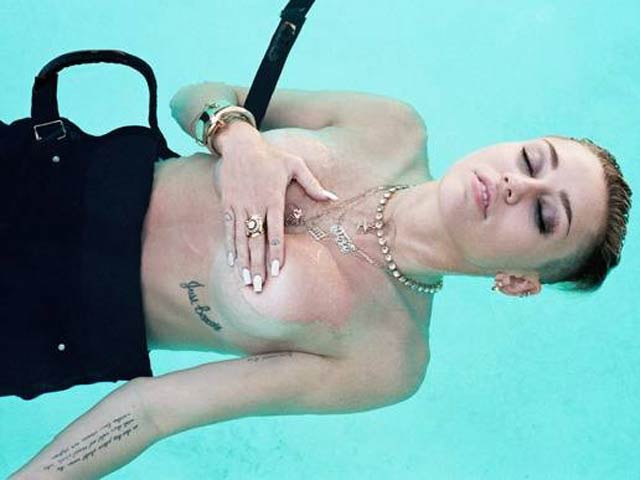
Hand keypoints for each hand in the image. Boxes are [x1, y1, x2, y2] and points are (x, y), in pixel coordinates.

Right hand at [214, 122, 337, 292]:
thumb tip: (333, 198)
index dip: (275, 254)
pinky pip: (228, 231)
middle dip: (257, 266)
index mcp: (273, 200)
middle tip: (259, 287)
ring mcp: (239, 207)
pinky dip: (231, 247)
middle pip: (256, 242)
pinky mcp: (228, 205)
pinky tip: (233, 263)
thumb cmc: (271, 156)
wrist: (239, 145)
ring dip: (243, 262)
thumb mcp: (295, 165)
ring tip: (246, 281)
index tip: (276, 271)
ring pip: (240, 240)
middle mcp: (255, 207)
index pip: (275, 233)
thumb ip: (313, 184)